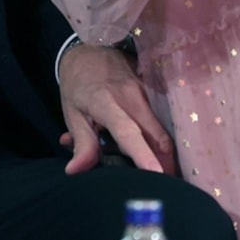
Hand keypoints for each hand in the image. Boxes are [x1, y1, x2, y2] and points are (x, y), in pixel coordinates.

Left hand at [58, 43, 175, 175]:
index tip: (158, 176)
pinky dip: (161, 142)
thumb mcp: (72, 112)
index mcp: (107, 102)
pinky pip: (162, 121)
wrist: (89, 47)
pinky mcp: (154, 91)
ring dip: (166, 156)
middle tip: (166, 191)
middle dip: (166, 165)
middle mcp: (132, 96)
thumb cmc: (78, 83)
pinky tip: (160, 157)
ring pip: (163, 130)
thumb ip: (81, 142)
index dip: (143, 155)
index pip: (128, 132)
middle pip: (157, 136)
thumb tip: (76, 171)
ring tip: (166, 179)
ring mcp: (146, 92)